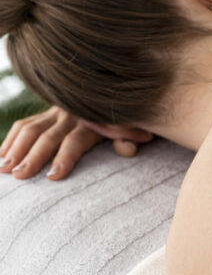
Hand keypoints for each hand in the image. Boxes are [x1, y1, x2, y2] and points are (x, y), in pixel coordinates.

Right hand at [0, 106, 153, 179]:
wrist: (120, 96)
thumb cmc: (130, 122)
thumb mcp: (136, 129)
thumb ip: (130, 140)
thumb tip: (125, 148)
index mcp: (94, 122)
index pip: (75, 141)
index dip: (64, 159)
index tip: (53, 177)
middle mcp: (72, 115)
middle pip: (48, 136)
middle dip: (33, 157)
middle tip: (20, 176)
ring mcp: (57, 112)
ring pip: (30, 128)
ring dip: (15, 148)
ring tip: (4, 169)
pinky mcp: (47, 113)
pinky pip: (25, 124)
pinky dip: (11, 139)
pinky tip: (1, 156)